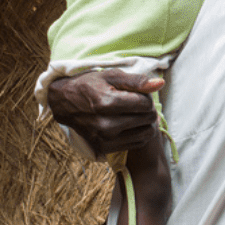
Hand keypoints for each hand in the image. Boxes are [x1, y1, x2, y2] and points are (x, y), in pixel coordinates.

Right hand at [46, 69, 162, 155]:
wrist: (64, 103)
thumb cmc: (90, 85)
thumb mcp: (111, 76)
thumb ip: (137, 81)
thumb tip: (160, 84)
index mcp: (108, 103)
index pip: (146, 104)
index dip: (147, 96)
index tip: (139, 93)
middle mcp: (106, 125)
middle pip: (147, 119)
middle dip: (147, 109)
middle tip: (137, 103)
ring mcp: (105, 139)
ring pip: (145, 133)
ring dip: (146, 122)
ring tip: (136, 113)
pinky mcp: (104, 148)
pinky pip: (136, 144)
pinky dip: (139, 133)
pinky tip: (132, 124)